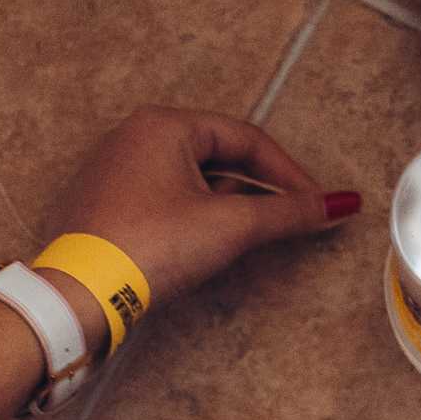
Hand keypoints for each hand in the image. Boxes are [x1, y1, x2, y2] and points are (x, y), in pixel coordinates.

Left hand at [41, 107, 357, 345]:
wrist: (80, 295)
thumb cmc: (151, 247)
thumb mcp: (231, 227)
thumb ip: (289, 213)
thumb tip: (340, 204)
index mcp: (164, 124)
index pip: (246, 138)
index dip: (289, 174)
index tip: (317, 206)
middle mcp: (133, 136)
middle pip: (218, 156)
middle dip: (257, 190)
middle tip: (286, 221)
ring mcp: (112, 170)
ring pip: (189, 179)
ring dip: (226, 205)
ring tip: (244, 238)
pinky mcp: (101, 204)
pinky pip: (161, 198)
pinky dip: (192, 215)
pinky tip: (199, 246)